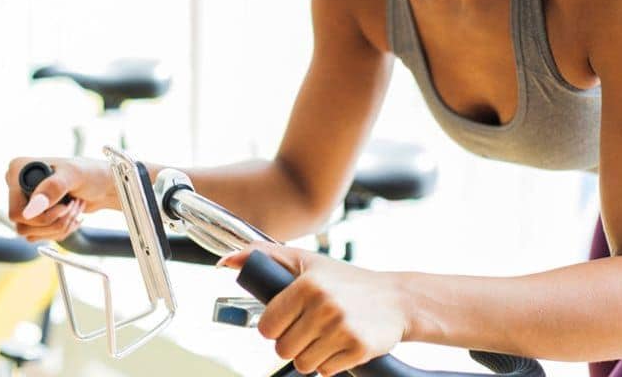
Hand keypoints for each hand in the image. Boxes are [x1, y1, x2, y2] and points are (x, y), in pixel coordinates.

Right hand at [4, 156, 116, 241]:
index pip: (16, 212)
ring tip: (74, 208)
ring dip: (59, 226)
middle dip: (54, 222)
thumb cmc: (90, 173)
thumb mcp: (74, 174)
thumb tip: (31, 209)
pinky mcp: (35, 215)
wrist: (104, 185)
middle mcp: (17, 187)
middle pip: (22, 226)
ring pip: (31, 235)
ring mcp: (26, 202)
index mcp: (18, 170)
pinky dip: (60, 231)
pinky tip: (72, 216)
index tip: (65, 206)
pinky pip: (40, 237)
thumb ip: (53, 187)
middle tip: (73, 207)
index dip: (42, 216)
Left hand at [218, 244, 408, 376]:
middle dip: (294, 342)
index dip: (276, 327)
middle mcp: (325, 305)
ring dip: (312, 354)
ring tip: (327, 335)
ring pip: (303, 363)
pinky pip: (326, 371)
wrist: (397, 299)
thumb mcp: (306, 261)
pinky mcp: (359, 348)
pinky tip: (341, 343)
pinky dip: (331, 363)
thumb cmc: (347, 280)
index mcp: (308, 284)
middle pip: (283, 349)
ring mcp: (343, 328)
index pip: (268, 327)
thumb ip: (264, 256)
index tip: (289, 320)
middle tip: (311, 328)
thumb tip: (224, 261)